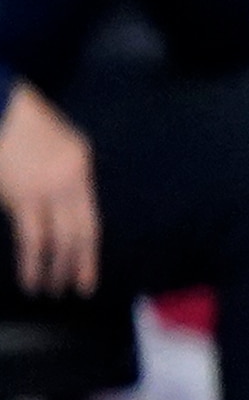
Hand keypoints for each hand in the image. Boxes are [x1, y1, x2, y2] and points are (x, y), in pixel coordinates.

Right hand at [0, 81, 95, 298]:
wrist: (1, 109)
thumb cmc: (25, 125)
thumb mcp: (61, 147)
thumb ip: (66, 180)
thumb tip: (66, 212)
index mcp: (80, 169)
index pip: (90, 220)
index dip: (89, 251)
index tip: (87, 275)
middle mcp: (68, 182)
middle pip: (78, 234)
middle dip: (78, 265)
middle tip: (77, 289)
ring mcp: (42, 190)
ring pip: (53, 240)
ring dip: (52, 269)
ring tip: (50, 290)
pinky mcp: (18, 197)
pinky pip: (29, 236)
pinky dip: (31, 260)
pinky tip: (30, 277)